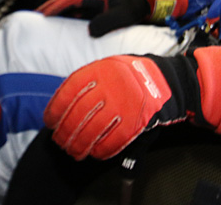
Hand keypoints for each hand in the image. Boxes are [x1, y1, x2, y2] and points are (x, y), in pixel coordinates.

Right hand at [36, 0, 188, 36]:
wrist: (167, 2)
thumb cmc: (151, 4)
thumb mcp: (130, 13)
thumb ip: (111, 21)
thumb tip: (90, 31)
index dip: (56, 6)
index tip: (42, 14)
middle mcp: (100, 0)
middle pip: (70, 3)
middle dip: (53, 10)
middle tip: (37, 20)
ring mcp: (103, 6)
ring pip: (76, 8)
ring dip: (62, 14)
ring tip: (48, 24)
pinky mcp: (108, 13)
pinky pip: (85, 15)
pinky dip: (73, 19)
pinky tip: (69, 28)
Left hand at [43, 47, 220, 160]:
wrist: (170, 82)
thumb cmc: (135, 76)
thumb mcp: (110, 67)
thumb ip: (88, 83)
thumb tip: (61, 106)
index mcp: (100, 69)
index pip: (68, 91)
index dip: (55, 109)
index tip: (50, 121)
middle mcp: (110, 85)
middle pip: (77, 114)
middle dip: (65, 132)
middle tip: (60, 141)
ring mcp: (123, 104)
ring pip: (91, 130)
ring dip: (79, 145)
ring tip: (74, 151)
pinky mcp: (135, 122)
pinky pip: (112, 141)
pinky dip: (100, 150)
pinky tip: (94, 154)